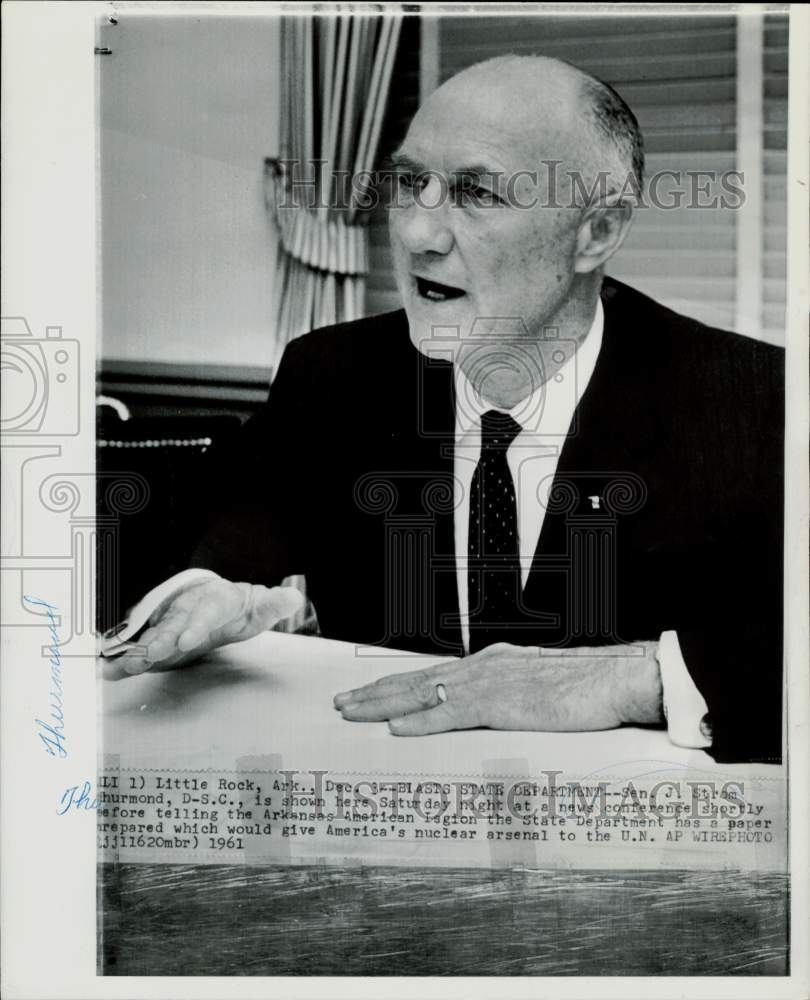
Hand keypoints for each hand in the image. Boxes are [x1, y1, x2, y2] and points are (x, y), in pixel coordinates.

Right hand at [101, 578, 303, 680]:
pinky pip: (140, 649)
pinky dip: (124, 660)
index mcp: (215, 601)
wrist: (216, 602)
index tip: (187, 640)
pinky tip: (110, 671)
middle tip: (153, 653)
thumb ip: (274, 604)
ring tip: (125, 664)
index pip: (207, 611)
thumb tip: (294, 597)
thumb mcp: (259, 607)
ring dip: (139, 650)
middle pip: (174, 623)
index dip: (196, 624)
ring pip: (153, 636)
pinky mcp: (158, 640)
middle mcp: (188, 610)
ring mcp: (170, 623)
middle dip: (162, 638)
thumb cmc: (238, 608)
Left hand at [334, 641, 662, 735]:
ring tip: (352, 711)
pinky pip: (450, 714)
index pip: (433, 674)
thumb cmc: (587, 687)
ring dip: (383, 703)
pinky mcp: (500, 704)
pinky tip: (396, 728)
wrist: (616, 678)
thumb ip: (514, 697)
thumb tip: (499, 713)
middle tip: (343, 701)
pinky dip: (419, 721)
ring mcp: (488, 683)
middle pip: (416, 679)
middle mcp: (482, 667)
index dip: (398, 684)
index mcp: (491, 664)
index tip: (372, 692)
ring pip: (422, 692)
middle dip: (376, 691)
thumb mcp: (540, 688)